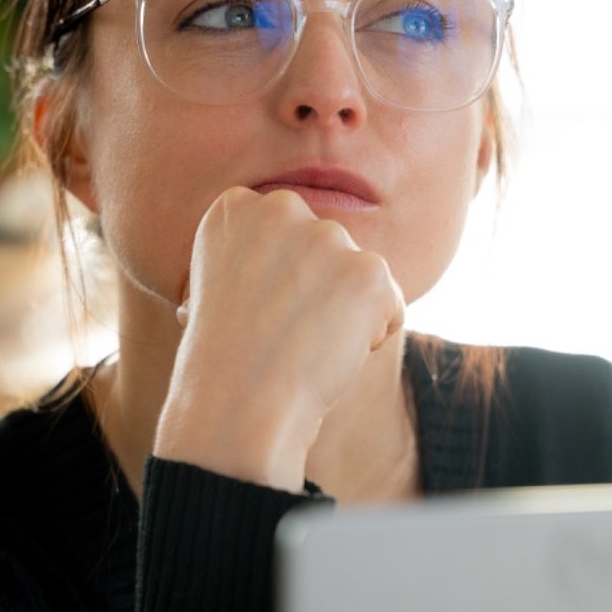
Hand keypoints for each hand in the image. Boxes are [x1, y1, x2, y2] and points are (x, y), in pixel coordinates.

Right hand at [154, 186, 404, 490]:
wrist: (238, 404)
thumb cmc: (224, 361)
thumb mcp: (220, 290)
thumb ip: (259, 259)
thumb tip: (297, 268)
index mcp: (235, 208)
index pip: (283, 231)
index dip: (275, 279)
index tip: (252, 311)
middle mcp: (281, 208)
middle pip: (326, 249)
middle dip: (316, 289)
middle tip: (281, 332)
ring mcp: (328, 238)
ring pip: (358, 277)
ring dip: (343, 314)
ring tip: (301, 346)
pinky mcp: (369, 273)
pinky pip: (390, 305)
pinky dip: (370, 336)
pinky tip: (329, 354)